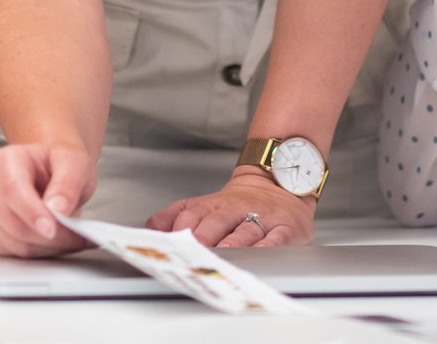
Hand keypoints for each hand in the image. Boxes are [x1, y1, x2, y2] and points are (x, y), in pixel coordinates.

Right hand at [0, 141, 95, 257]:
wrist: (49, 170)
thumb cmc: (56, 163)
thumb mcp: (73, 162)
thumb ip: (68, 183)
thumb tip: (58, 208)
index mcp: (4, 161)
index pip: (12, 191)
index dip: (32, 214)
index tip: (51, 229)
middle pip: (14, 224)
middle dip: (50, 236)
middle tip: (77, 235)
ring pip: (14, 244)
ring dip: (47, 247)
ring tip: (69, 237)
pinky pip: (12, 253)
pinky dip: (37, 252)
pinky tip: (53, 241)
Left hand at [147, 166, 314, 247]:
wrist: (278, 183)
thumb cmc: (237, 204)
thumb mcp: (203, 204)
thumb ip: (175, 215)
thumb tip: (150, 228)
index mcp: (213, 205)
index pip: (193, 213)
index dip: (181, 227)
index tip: (170, 243)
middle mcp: (236, 209)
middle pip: (217, 221)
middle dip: (204, 236)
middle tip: (194, 250)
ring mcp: (262, 218)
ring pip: (245, 230)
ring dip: (233, 242)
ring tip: (223, 254)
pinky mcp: (285, 229)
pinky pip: (276, 238)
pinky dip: (267, 246)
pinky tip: (258, 254)